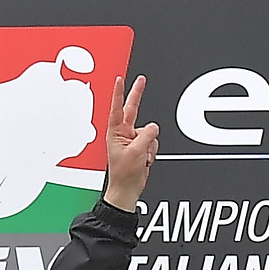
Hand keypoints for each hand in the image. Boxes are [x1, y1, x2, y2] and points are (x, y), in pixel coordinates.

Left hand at [101, 76, 158, 210]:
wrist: (127, 190)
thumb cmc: (124, 174)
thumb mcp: (136, 152)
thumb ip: (146, 135)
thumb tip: (153, 127)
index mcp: (115, 132)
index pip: (117, 108)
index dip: (119, 93)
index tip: (120, 79)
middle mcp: (123, 133)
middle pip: (132, 109)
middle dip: (137, 95)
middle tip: (141, 80)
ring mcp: (133, 140)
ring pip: (150, 132)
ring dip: (150, 145)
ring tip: (142, 158)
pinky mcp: (141, 147)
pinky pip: (153, 142)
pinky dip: (152, 151)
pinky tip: (145, 161)